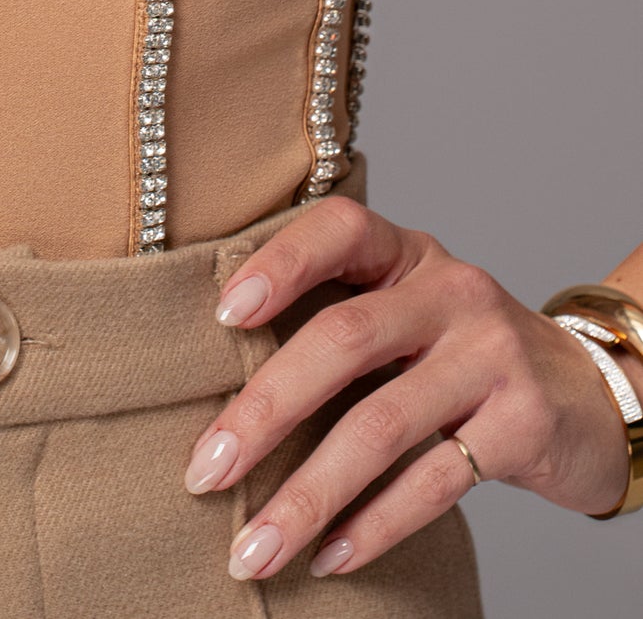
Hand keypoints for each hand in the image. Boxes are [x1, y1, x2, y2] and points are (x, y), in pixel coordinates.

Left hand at [182, 196, 631, 582]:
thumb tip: (216, 397)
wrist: (585, 395)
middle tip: (204, 472)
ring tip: (254, 547)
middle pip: (343, 339)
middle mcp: (449, 290)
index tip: (221, 315)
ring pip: (380, 424)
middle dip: (264, 410)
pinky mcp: (522, 422)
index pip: (338, 230)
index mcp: (405, 253)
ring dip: (307, 494)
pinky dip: (374, 525)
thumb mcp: (404, 316)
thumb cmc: (458, 355)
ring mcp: (490, 354)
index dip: (279, 263)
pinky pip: (433, 481)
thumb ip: (335, 327)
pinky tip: (330, 557)